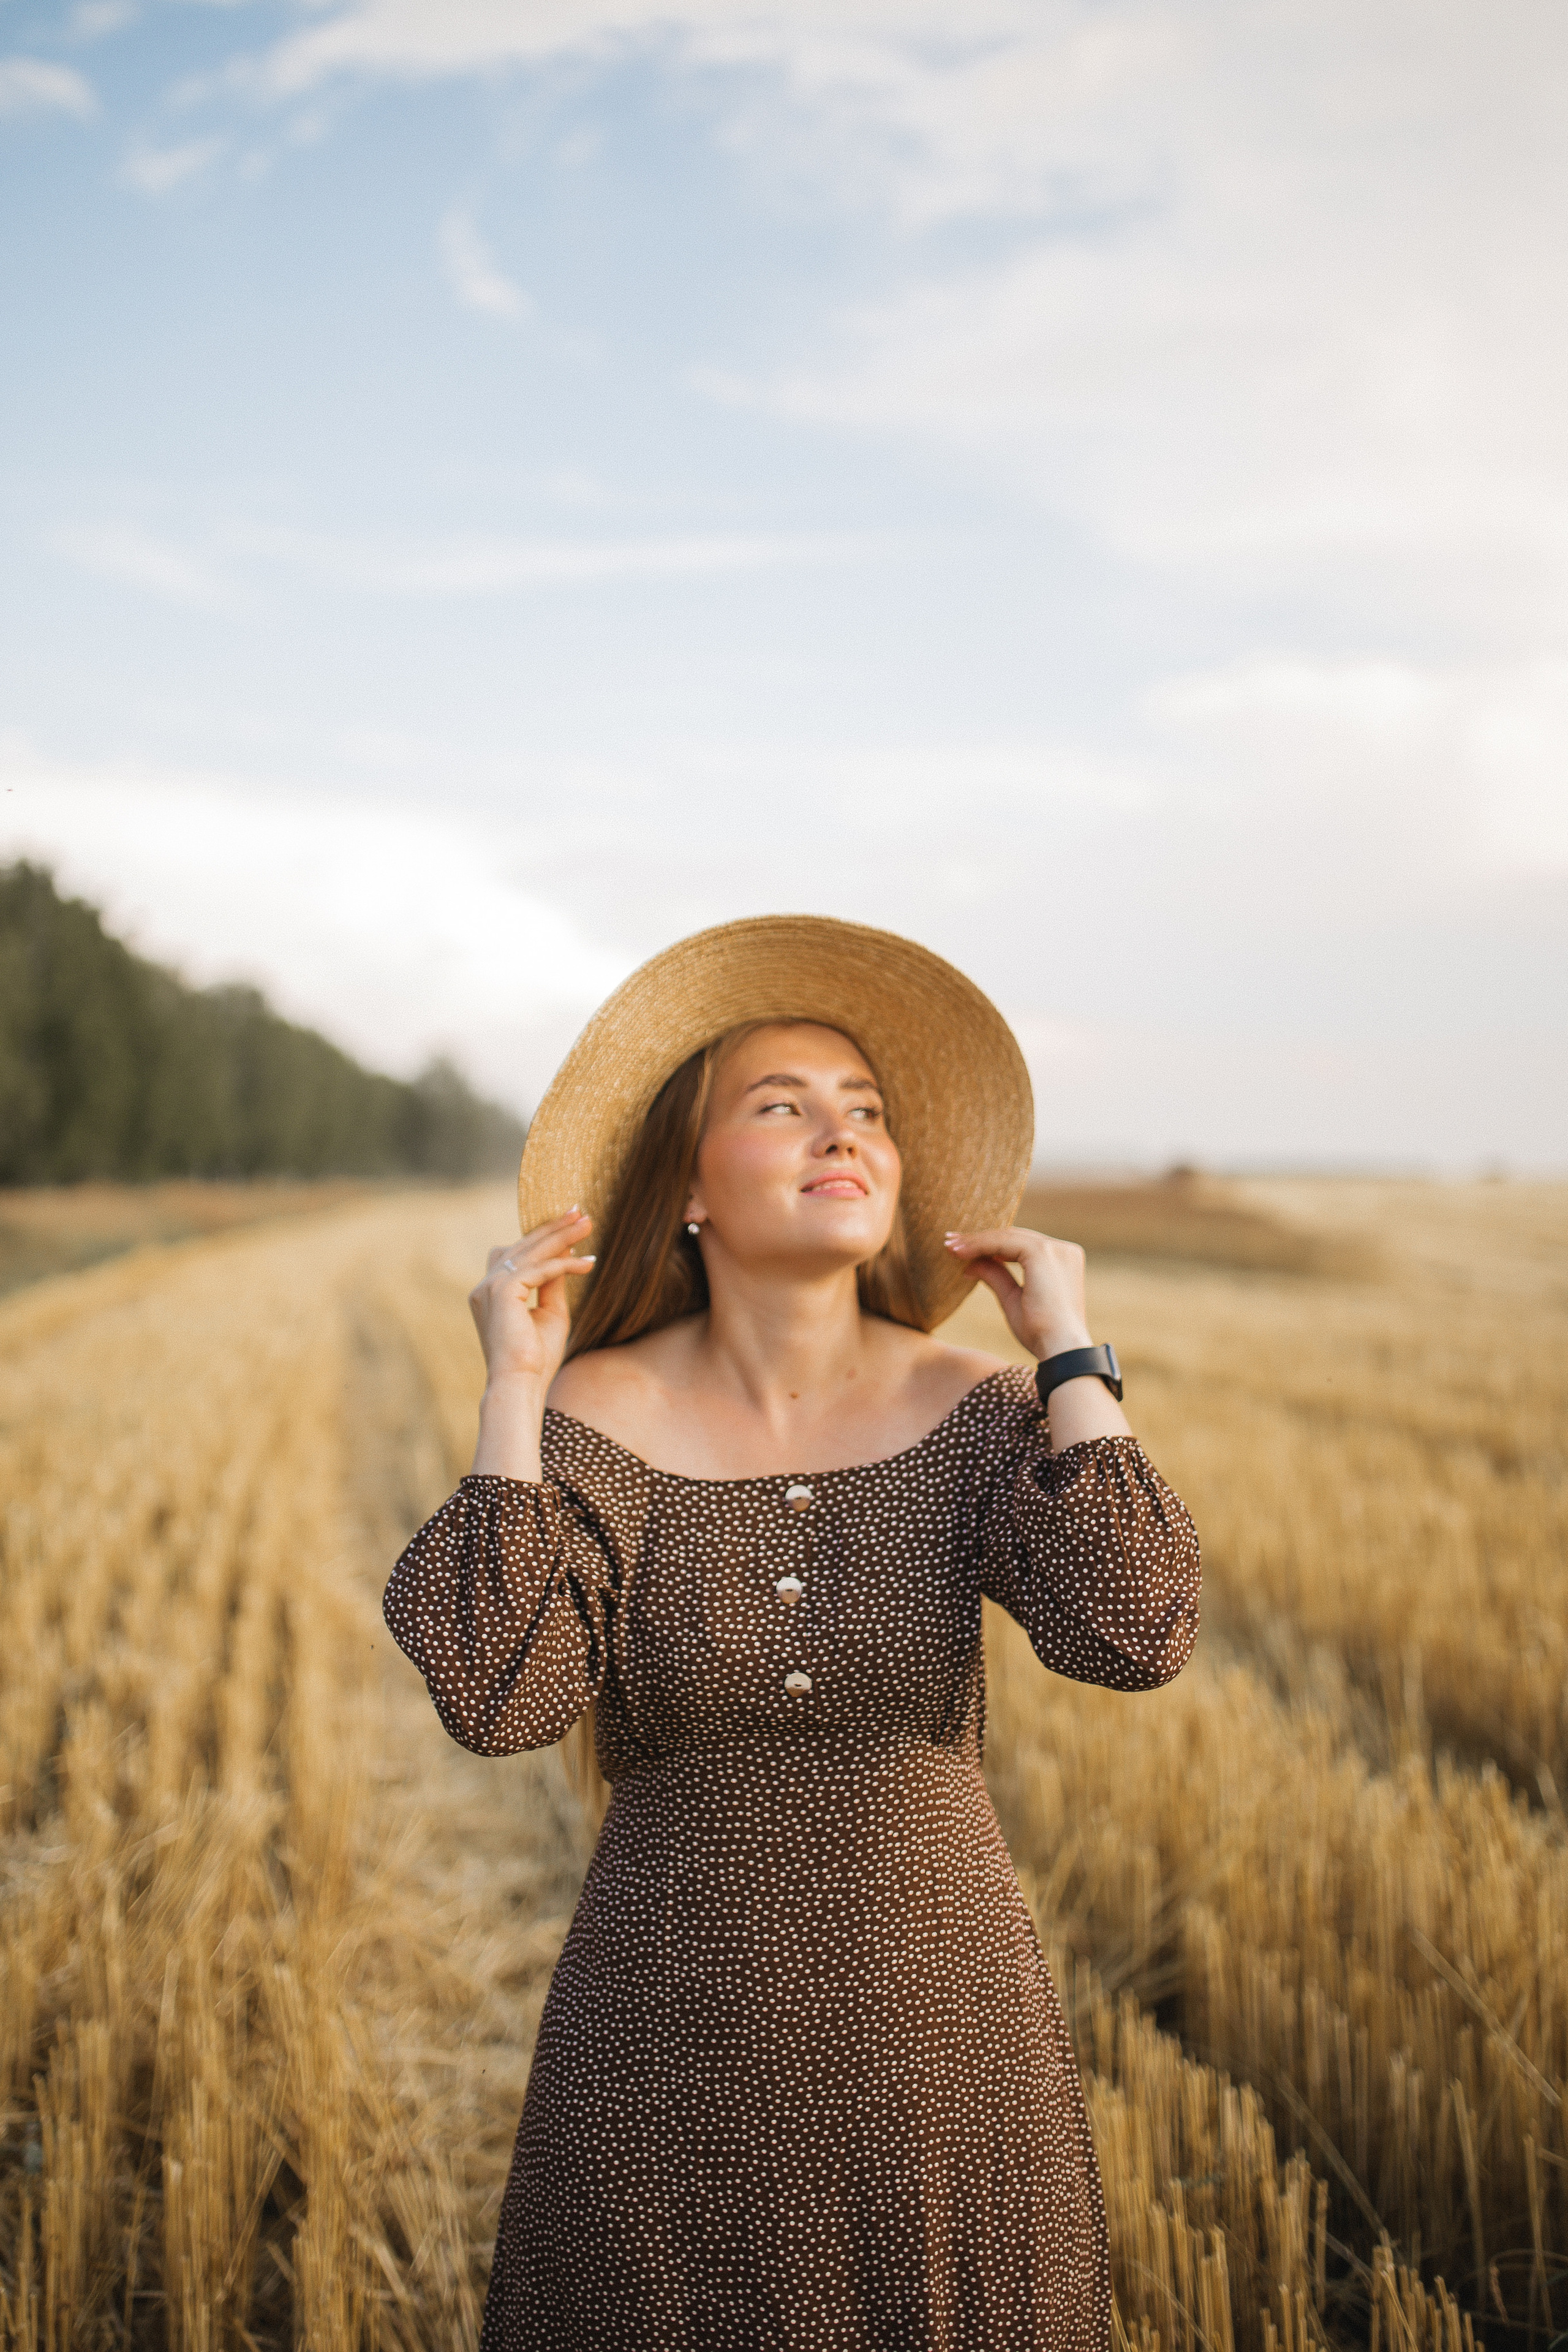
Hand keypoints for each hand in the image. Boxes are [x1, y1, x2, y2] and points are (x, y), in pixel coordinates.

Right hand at [469, 1212, 594, 1397]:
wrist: (521, 1384)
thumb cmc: (536, 1358)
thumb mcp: (550, 1312)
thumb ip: (553, 1283)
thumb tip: (565, 1255)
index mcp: (491, 1293)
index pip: (515, 1254)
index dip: (541, 1237)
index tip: (569, 1224)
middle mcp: (485, 1286)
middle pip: (522, 1245)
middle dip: (553, 1228)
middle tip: (580, 1212)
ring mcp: (489, 1287)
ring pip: (531, 1252)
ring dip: (562, 1236)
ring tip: (588, 1224)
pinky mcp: (501, 1291)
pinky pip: (539, 1269)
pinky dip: (565, 1264)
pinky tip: (588, 1264)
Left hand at [944, 1225, 1092, 1361]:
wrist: (1060, 1350)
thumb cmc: (1040, 1333)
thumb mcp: (1013, 1300)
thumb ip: (996, 1277)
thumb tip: (969, 1264)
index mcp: (1062, 1261)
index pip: (1020, 1245)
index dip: (990, 1245)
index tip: (961, 1250)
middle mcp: (1063, 1250)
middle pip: (1014, 1237)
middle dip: (979, 1239)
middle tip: (950, 1242)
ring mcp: (1056, 1250)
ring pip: (1008, 1236)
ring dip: (976, 1240)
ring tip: (950, 1247)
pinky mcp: (1043, 1254)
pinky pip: (1006, 1242)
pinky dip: (981, 1245)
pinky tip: (960, 1252)